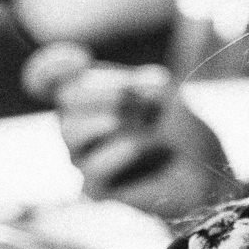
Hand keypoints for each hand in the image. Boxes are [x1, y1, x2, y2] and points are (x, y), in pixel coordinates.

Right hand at [24, 43, 242, 221]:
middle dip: (107, 89)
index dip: (50, 67)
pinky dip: (119, 153)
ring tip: (147, 120)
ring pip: (71, 131)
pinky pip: (92, 169)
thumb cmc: (181, 130)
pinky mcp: (95, 190)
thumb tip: (115, 85)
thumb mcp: (162, 95)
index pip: (44, 78)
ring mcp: (82, 159)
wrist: (204, 174)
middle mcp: (76, 127)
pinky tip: (140, 147)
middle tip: (147, 96)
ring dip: (113, 117)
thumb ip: (132, 82)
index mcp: (86, 98)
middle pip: (65, 98)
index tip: (80, 58)